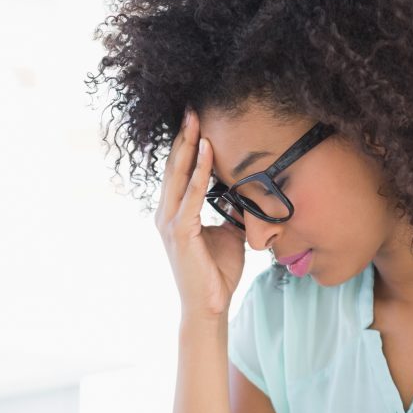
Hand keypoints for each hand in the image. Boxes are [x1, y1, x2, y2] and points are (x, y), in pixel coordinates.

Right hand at [154, 108, 245, 317]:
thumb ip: (229, 211)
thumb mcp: (227, 233)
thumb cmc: (217, 272)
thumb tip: (245, 194)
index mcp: (175, 212)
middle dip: (183, 135)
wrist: (210, 305)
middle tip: (192, 107)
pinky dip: (199, 172)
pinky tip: (207, 151)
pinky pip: (190, 196)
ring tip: (196, 120)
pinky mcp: (179, 233)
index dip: (186, 144)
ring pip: (178, 175)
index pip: (179, 170)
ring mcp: (170, 222)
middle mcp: (166, 213)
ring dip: (188, 146)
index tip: (196, 118)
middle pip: (174, 166)